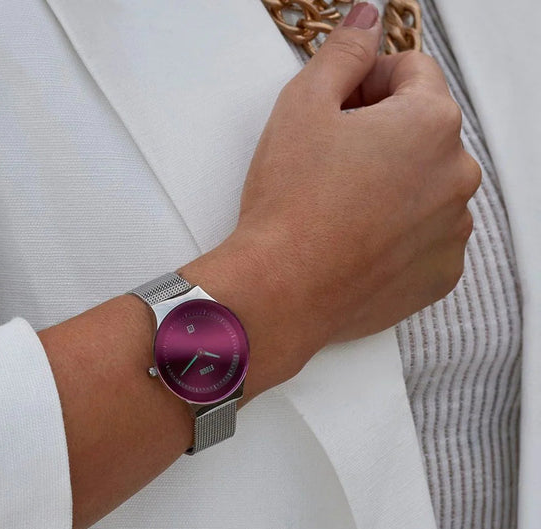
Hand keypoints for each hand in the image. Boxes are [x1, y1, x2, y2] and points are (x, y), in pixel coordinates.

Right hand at [207, 2, 481, 390]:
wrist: (280, 292)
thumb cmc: (289, 203)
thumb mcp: (303, 105)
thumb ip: (344, 52)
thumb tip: (368, 18)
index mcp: (432, 123)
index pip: (413, 73)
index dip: (367, 84)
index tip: (335, 110)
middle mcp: (458, 175)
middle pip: (423, 132)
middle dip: (382, 135)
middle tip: (330, 162)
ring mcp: (453, 231)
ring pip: (426, 187)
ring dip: (393, 186)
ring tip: (341, 209)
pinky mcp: (439, 276)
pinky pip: (426, 238)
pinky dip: (399, 235)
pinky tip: (357, 243)